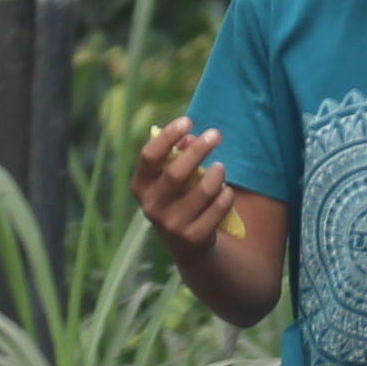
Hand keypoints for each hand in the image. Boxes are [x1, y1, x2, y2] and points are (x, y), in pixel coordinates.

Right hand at [132, 118, 247, 254]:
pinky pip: (218, 207)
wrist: (187, 244)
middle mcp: (151, 207)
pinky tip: (226, 191)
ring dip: (216, 173)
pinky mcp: (193, 237)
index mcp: (140, 186)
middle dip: (199, 150)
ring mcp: (171, 225)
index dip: (168, 136)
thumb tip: (192, 139)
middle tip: (216, 134)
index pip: (149, 156)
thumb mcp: (172, 176)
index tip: (188, 121)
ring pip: (202, 190)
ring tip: (221, 167)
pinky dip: (226, 194)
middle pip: (176, 172)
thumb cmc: (179, 197)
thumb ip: (179, 155)